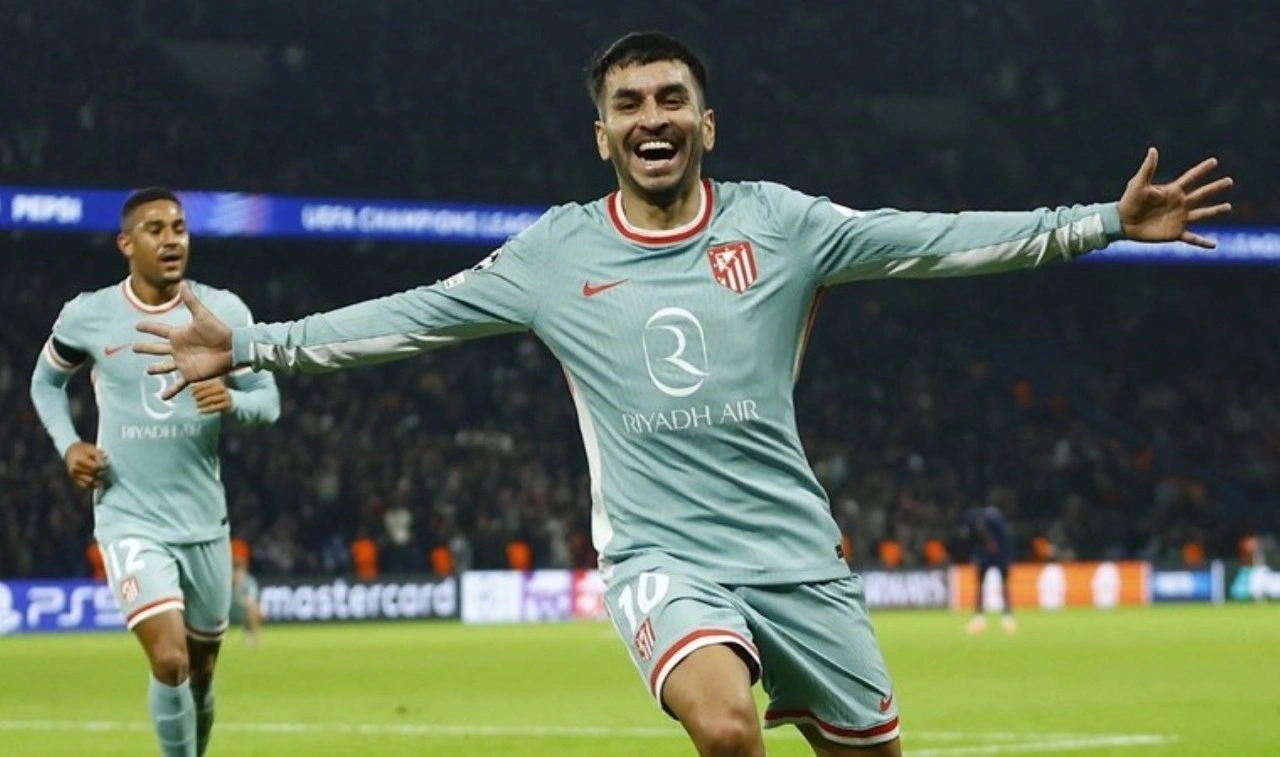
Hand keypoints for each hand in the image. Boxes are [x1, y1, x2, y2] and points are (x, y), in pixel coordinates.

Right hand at [65, 442, 107, 489]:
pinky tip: (98, 483)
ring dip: (99, 480)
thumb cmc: (82, 449)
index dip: (103, 467)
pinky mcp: (74, 480)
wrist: (69, 451)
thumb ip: (98, 454)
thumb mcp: (90, 448)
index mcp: (79, 460)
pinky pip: (84, 486)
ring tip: (104, 478)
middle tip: (107, 472)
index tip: (106, 465)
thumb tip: (106, 460)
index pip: (94, 467)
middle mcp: (75, 469)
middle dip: (102, 474)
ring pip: (90, 482)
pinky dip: (92, 486)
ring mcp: (74, 475)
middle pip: (93, 475)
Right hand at [134, 282, 233, 399]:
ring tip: (148, 371)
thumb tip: (182, 283)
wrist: (233, 348)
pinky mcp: (190, 374)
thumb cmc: (219, 331)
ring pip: (165, 366)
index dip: (148, 327)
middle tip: (133, 347)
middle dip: (146, 348)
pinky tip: (163, 398)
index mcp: (179, 334)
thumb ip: (191, 301)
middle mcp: (178, 349)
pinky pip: (178, 384)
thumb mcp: (203, 316)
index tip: (137, 326)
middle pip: (157, 348)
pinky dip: (170, 391)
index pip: (159, 330)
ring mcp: (183, 362)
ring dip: (156, 369)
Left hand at [192, 378, 233, 414]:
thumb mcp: (210, 387)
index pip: (205, 384)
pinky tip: (200, 411)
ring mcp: (225, 397)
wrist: (230, 400)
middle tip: (194, 399)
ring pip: (211, 400)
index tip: (192, 393)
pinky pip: (214, 408)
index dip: (197, 389)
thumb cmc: (216, 393)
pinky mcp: (226, 405)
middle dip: (199, 396)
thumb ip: (201, 386)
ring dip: (202, 403)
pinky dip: (206, 410)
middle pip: (207, 392)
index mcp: (217, 382)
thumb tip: (192, 386)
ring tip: (197, 405)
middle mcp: (222, 388)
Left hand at [1118, 147, 1232, 247]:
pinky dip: (1202, 242)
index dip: (1202, 169)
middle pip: (1202, 194)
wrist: (1121, 222)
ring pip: (1202, 214)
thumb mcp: (1138, 183)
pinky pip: (1192, 239)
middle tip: (1230, 181)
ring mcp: (1178, 219)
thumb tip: (1152, 149)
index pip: (1191, 178)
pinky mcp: (1174, 233)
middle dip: (1215, 188)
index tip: (1214, 161)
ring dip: (1215, 211)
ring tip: (1228, 207)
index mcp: (1172, 191)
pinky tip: (1214, 245)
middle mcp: (1179, 204)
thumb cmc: (1128, 201)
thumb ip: (1148, 168)